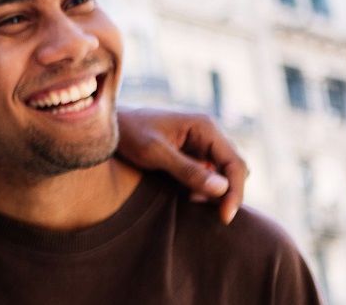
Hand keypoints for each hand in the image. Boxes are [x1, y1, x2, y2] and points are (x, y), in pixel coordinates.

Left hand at [115, 107, 248, 223]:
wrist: (111, 127)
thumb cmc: (130, 134)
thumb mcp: (156, 154)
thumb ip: (188, 170)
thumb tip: (222, 188)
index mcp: (205, 127)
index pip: (234, 163)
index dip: (235, 192)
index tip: (224, 217)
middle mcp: (209, 133)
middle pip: (234, 169)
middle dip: (227, 193)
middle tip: (209, 213)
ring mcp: (202, 143)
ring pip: (225, 173)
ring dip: (215, 191)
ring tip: (191, 199)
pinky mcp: (194, 153)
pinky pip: (211, 174)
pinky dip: (204, 188)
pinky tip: (187, 194)